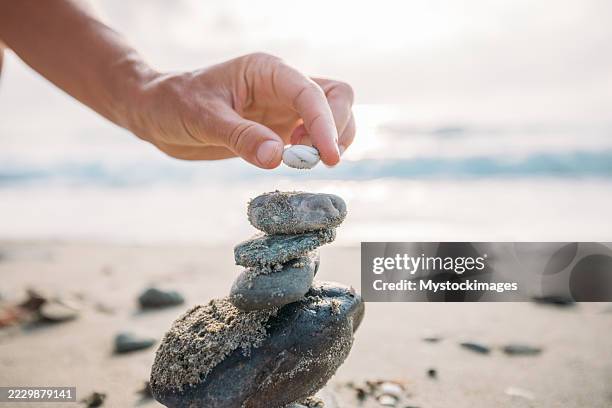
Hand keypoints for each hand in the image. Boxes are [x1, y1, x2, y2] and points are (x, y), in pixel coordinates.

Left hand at [130, 53, 354, 167]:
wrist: (157, 114)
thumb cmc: (173, 105)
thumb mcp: (203, 119)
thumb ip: (241, 137)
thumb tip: (278, 156)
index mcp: (266, 71)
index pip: (310, 92)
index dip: (325, 123)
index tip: (328, 157)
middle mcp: (281, 86)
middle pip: (336, 97)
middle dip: (336, 127)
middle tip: (312, 160)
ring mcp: (283, 107)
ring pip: (332, 115)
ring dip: (330, 140)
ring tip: (302, 161)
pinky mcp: (280, 128)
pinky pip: (314, 137)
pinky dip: (317, 151)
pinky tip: (296, 162)